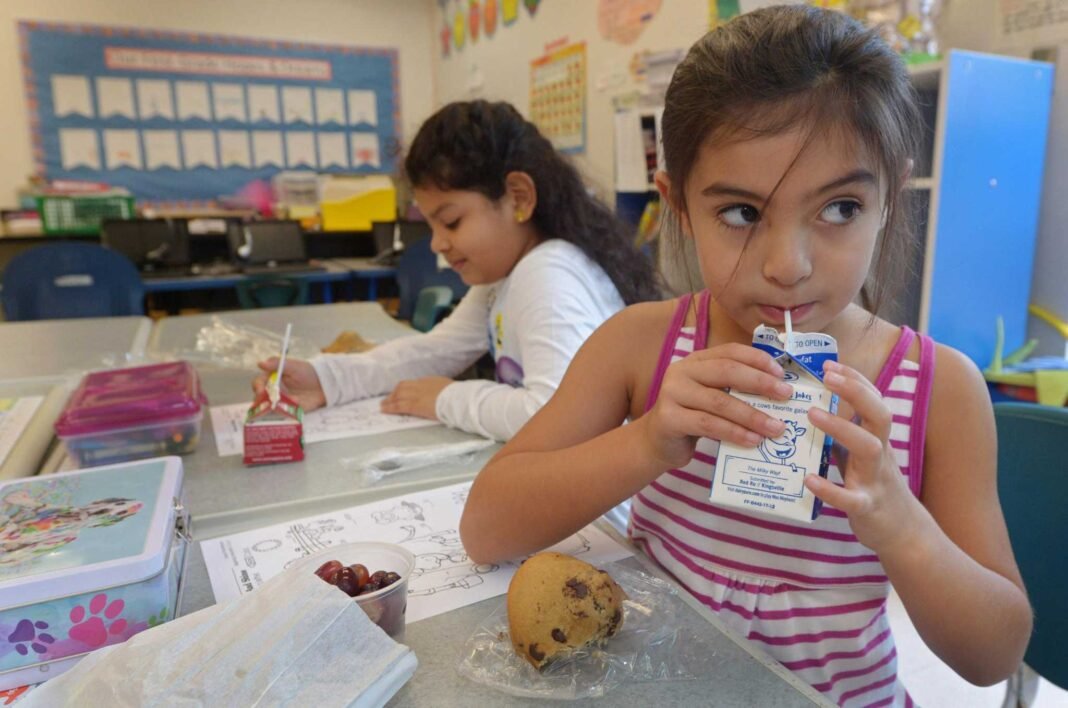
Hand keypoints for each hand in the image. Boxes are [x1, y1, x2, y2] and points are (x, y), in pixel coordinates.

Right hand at [252, 358, 326, 411]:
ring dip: (276, 407)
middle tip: (270, 401)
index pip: (259, 383)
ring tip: (289, 401)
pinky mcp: (289, 411)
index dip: (258, 387)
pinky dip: (287, 412)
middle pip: (261, 399)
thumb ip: (277, 364)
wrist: (323, 383)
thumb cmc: (307, 372)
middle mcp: (273, 392)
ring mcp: (280, 403)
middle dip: (262, 402)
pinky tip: (297, 404)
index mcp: (271, 379)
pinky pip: (283, 415)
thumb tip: (260, 363)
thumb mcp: (293, 366)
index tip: (261, 391)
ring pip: (270, 409)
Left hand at [381, 376, 452, 419]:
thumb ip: (441, 389)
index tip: (401, 392)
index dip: (405, 388)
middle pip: (402, 387)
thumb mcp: (448, 386)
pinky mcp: (414, 405)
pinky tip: (384, 410)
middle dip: (394, 392)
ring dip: (389, 400)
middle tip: (388, 398)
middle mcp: (420, 385)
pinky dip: (390, 408)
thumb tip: (442, 392)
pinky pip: (399, 406)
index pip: (413, 383)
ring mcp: (416, 395)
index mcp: (429, 381)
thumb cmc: (457, 394)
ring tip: (383, 405)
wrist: (456, 398)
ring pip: (398, 395)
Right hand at [638, 343, 793, 469]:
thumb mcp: (713, 397)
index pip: (730, 352)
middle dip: (760, 383)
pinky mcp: (668, 418)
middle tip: (786, 395)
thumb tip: (779, 393)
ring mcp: (672, 393)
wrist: (657, 442)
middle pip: (726, 371)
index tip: (782, 374)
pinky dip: (733, 432)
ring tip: (776, 428)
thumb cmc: (693, 418)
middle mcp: (682, 371)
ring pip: (719, 401)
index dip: (758, 359)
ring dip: (752, 415)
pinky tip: (752, 440)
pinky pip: (708, 424)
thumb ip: (735, 390)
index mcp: (696, 361)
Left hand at [805, 360, 922, 554]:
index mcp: (877, 440)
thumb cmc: (874, 486)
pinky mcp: (867, 507)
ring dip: (841, 429)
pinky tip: (808, 479)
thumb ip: (844, 433)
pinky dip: (830, 489)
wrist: (903, 532)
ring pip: (868, 449)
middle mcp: (880, 455)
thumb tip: (813, 407)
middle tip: (826, 377)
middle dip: (856, 392)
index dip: (855, 380)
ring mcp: (876, 480)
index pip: (873, 401)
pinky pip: (851, 498)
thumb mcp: (860, 455)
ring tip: (812, 414)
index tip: (830, 364)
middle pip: (879, 416)